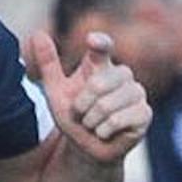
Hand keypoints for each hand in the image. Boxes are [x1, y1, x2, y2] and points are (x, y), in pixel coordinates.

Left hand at [24, 30, 150, 163]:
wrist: (87, 148)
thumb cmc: (74, 117)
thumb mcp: (56, 92)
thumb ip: (49, 64)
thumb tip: (37, 33)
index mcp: (102, 66)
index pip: (103, 47)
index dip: (99, 42)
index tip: (90, 40)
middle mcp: (123, 75)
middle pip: (97, 84)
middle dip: (81, 106)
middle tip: (82, 115)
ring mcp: (137, 93)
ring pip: (106, 105)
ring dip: (91, 121)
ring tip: (94, 124)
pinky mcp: (144, 113)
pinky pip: (117, 120)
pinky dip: (103, 131)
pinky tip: (106, 132)